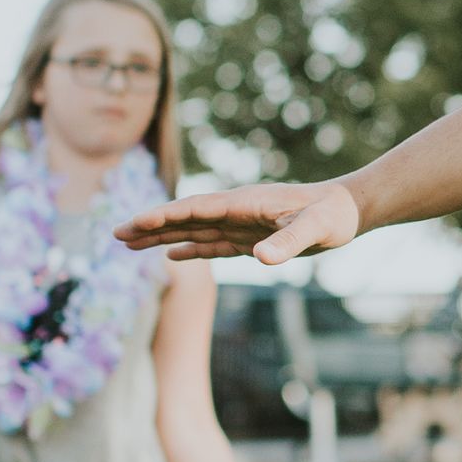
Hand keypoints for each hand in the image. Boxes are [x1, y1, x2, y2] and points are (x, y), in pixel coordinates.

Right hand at [117, 180, 359, 265]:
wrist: (347, 211)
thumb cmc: (333, 216)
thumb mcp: (315, 230)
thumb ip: (289, 241)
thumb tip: (262, 258)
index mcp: (244, 203)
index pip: (196, 209)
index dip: (165, 216)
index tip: (135, 223)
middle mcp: (236, 211)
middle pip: (184, 218)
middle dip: (150, 225)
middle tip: (114, 234)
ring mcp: (240, 225)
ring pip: (192, 231)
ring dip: (160, 237)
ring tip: (128, 244)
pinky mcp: (249, 239)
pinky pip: (212, 245)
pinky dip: (189, 250)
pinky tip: (170, 256)